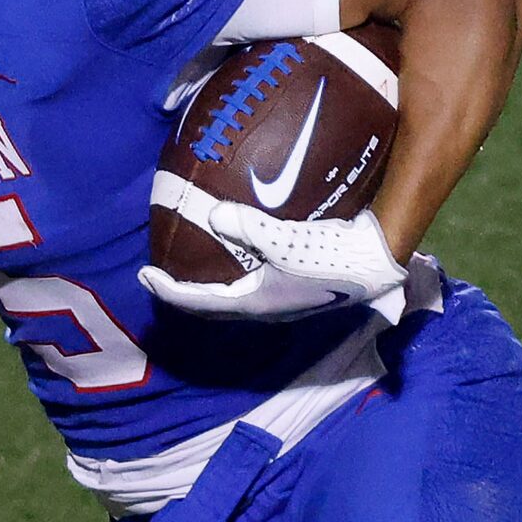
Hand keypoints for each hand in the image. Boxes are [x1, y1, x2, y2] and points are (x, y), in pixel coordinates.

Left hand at [139, 205, 406, 321]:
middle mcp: (263, 306)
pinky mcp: (293, 285)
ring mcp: (279, 298)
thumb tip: (214, 214)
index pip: (199, 302)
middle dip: (181, 291)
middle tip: (157, 273)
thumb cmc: (333, 254)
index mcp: (255, 303)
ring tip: (190, 262)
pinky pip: (249, 280)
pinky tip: (234, 246)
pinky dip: (231, 269)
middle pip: (210, 305)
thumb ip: (248, 228)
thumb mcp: (287, 240)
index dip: (168, 290)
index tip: (144, 276)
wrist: (377, 263)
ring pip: (230, 295)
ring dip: (206, 283)